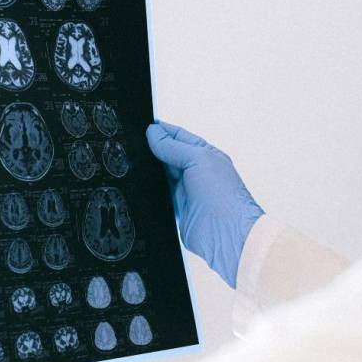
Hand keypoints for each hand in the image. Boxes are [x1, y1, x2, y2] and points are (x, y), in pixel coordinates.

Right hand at [146, 122, 263, 287]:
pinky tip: (141, 182)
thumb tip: (154, 133)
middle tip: (135, 142)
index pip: (180, 137)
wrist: (226, 234)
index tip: (145, 127)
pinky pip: (160, 194)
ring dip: (152, 169)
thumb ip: (173, 147)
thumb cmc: (224, 196)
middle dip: (154, 149)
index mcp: (207, 155)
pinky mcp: (178, 209)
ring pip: (163, 174)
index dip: (163, 131)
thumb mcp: (198, 159)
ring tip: (134, 160)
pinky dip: (151, 189)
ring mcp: (188, 191)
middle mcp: (198, 172)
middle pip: (170, 155)